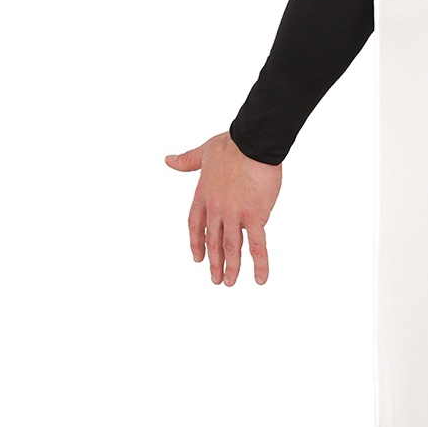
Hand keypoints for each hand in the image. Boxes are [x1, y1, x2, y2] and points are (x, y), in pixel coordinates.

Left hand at [165, 133, 281, 285]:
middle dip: (215, 263)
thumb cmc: (232, 145)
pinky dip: (259, 264)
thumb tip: (167, 159)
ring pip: (232, 248)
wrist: (253, 143)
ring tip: (230, 283)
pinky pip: (258, 245)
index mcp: (204, 196)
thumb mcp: (204, 152)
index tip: (197, 258)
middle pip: (213, 241)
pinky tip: (260, 278)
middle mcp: (216, 209)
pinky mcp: (255, 216)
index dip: (196, 242)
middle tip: (216, 279)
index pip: (196, 225)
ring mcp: (235, 215)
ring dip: (231, 268)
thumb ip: (186, 160)